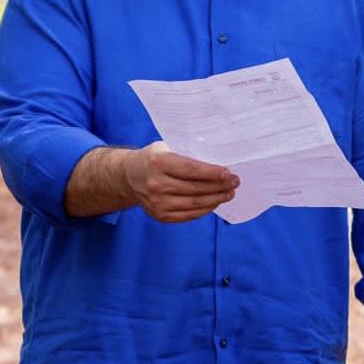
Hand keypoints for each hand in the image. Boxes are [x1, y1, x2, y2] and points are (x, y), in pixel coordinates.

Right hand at [122, 142, 238, 222]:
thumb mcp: (166, 147)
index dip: (213, 173)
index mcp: (158, 162)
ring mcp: (156, 202)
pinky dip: (205, 210)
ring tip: (229, 193)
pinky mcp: (159, 215)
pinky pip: (188, 215)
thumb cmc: (154, 158)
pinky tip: (214, 202)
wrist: (129, 176)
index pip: (192, 170)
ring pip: (194, 204)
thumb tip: (218, 158)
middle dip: (219, 186)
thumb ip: (187, 152)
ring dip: (216, 199)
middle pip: (196, 188)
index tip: (228, 173)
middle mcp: (156, 184)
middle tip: (234, 183)